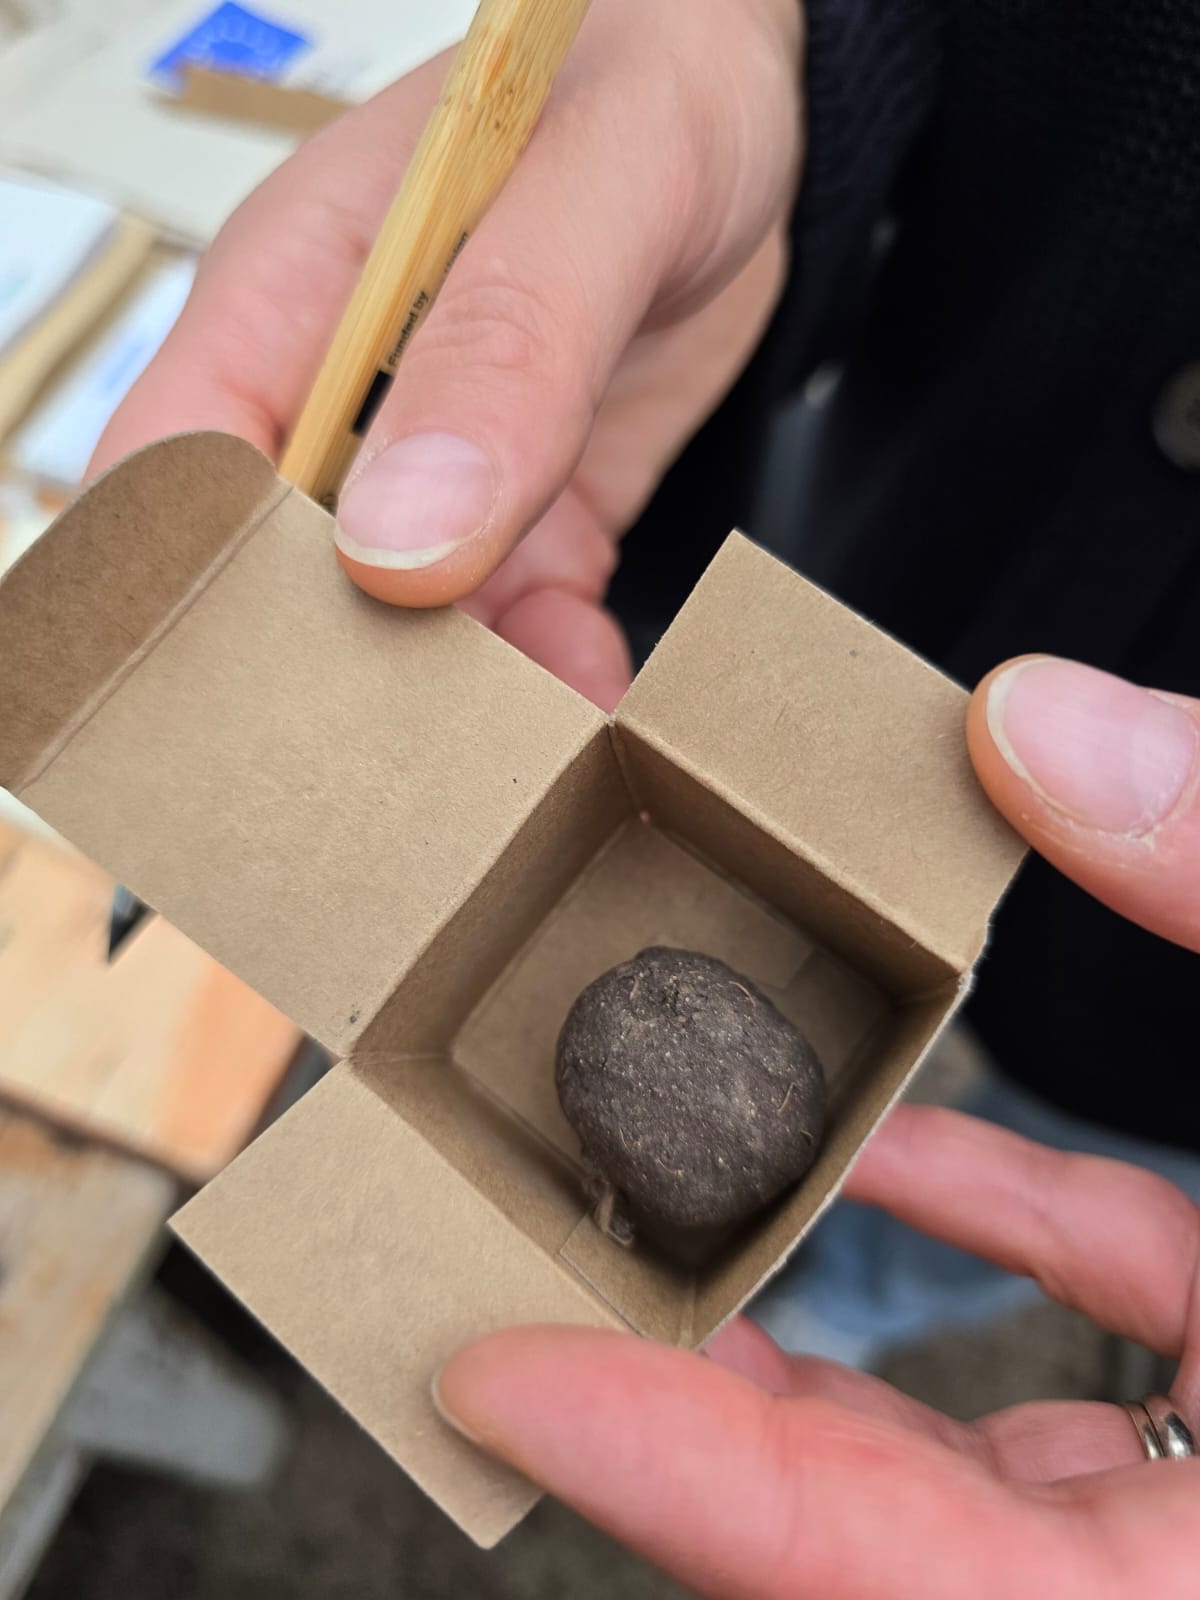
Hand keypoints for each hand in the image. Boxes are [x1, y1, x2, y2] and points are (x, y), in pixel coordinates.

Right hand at [89, 0, 801, 710]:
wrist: (756, 112)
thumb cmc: (652, 82)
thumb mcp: (595, 188)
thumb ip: (504, 349)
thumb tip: (402, 539)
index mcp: (298, 294)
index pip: (179, 464)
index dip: (190, 590)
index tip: (262, 696)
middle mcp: (349, 396)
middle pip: (283, 578)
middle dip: (341, 677)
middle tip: (406, 763)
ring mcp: (438, 464)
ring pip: (409, 628)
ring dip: (467, 694)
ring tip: (531, 739)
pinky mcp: (526, 511)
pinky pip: (519, 622)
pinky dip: (554, 664)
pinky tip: (594, 675)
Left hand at [437, 657, 1199, 1598]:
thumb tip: (1030, 727)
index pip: (895, 1571)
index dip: (685, 1478)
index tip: (497, 1374)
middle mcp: (1191, 1550)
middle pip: (873, 1529)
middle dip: (692, 1404)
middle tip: (527, 1275)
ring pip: (962, 1452)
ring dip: (817, 1312)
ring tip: (671, 1194)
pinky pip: (1083, 1334)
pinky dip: (987, 1228)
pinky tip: (902, 1124)